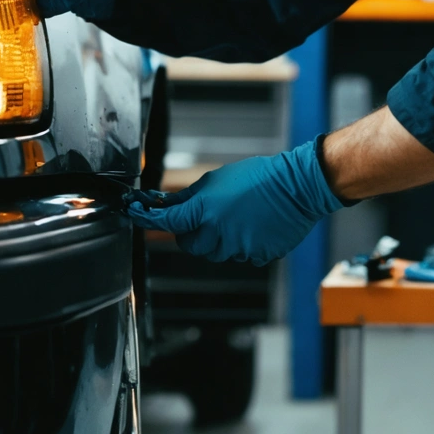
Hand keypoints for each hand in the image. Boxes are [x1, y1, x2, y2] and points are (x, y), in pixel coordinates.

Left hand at [126, 139, 343, 265]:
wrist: (297, 187)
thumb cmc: (258, 177)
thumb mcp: (216, 180)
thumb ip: (188, 197)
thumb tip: (165, 204)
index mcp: (204, 211)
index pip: (165, 222)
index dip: (147, 218)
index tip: (136, 214)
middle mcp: (218, 234)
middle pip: (189, 245)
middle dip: (190, 233)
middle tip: (203, 218)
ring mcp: (238, 248)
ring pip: (214, 252)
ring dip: (217, 240)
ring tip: (236, 218)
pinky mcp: (257, 257)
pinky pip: (239, 256)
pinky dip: (241, 245)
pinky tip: (253, 227)